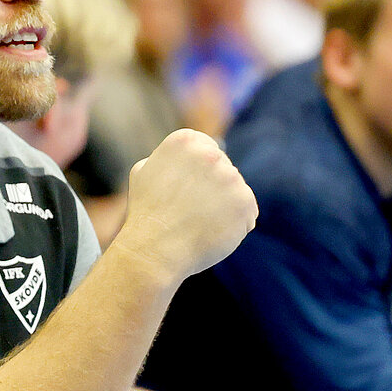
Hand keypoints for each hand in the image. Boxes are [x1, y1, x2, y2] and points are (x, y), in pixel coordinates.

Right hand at [115, 128, 257, 282]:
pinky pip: (247, 212)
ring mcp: (230, 177)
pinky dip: (234, 225)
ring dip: (223, 207)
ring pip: (236, 191)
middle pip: (224, 169)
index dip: (197, 174)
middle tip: (188, 210)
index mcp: (185, 141)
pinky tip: (211, 232)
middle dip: (211, 189)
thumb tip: (184, 158)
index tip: (183, 191)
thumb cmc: (146, 214)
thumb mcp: (144, 172)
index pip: (208, 149)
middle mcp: (210, 154)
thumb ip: (167, 158)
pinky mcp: (244, 201)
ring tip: (198, 222)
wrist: (153, 250)